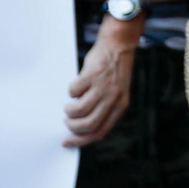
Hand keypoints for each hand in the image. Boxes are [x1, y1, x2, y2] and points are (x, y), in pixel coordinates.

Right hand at [64, 30, 136, 146]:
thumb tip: (82, 127)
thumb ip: (106, 108)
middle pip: (90, 125)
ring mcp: (104, 86)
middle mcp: (114, 97)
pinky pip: (74, 91)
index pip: (101, 132)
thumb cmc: (115, 70)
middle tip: (68, 121)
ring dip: (70, 111)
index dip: (82, 140)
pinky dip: (71, 91)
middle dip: (73, 127)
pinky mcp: (93, 74)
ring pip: (80, 110)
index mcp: (121, 105)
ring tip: (70, 105)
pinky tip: (76, 85)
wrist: (119, 45)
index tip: (68, 142)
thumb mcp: (117, 93)